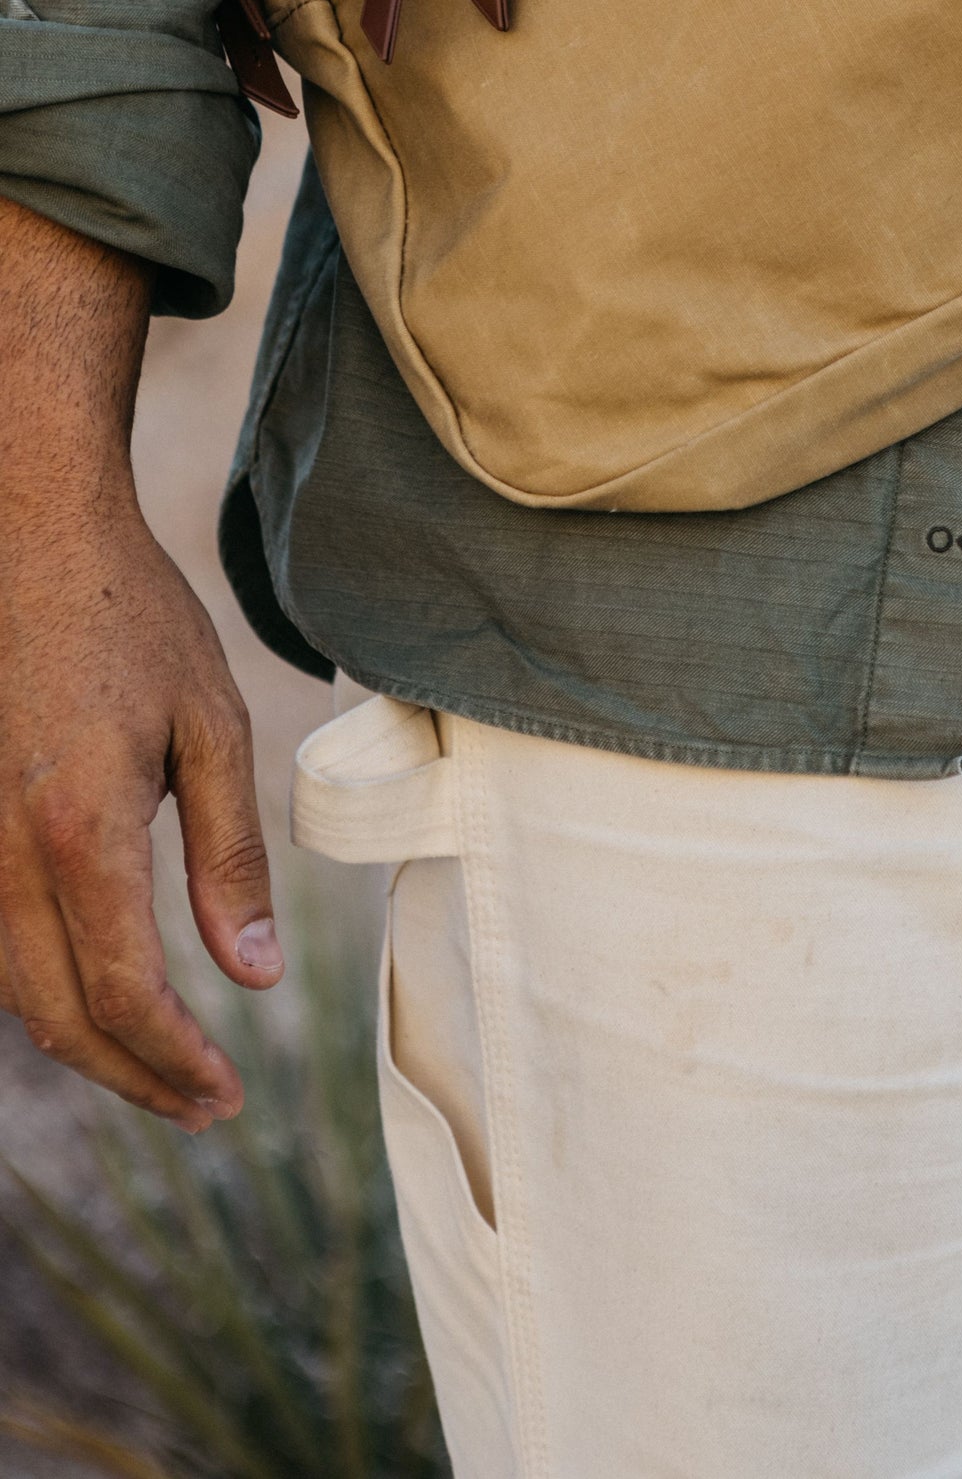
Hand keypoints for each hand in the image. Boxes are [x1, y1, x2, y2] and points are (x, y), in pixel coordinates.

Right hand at [0, 195, 281, 1128]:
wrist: (26, 537)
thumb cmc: (131, 619)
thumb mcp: (209, 724)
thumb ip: (229, 857)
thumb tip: (253, 978)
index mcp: (81, 833)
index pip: (126, 994)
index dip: (176, 1063)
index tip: (228, 1094)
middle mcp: (5, 856)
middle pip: (60, 1017)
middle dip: (134, 1078)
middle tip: (205, 1107)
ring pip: (12, 991)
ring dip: (85, 1043)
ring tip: (162, 1067)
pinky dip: (40, 989)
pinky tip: (94, 995)